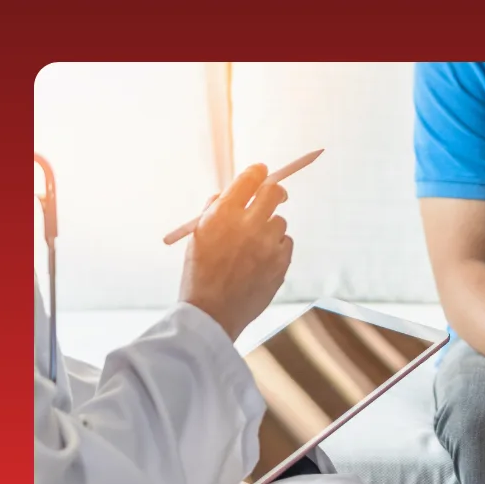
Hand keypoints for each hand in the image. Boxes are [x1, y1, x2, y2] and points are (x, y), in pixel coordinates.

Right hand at [178, 164, 293, 340]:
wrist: (212, 312)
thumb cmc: (200, 272)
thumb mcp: (198, 235)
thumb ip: (215, 209)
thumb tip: (231, 191)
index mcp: (223, 215)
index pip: (249, 180)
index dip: (257, 172)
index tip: (261, 171)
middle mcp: (248, 225)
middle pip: (274, 192)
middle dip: (275, 191)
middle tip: (275, 194)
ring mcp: (267, 244)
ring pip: (280, 221)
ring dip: (270, 227)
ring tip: (254, 246)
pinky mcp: (281, 262)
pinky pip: (286, 243)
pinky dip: (277, 248)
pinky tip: (260, 262)